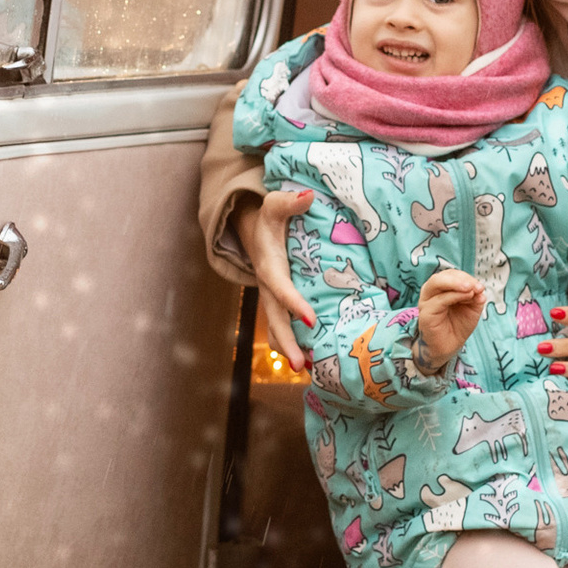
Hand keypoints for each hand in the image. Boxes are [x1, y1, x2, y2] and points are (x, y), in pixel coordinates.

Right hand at [234, 187, 316, 368]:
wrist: (253, 230)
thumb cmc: (269, 218)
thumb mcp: (275, 205)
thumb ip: (290, 202)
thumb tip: (309, 195)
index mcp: (269, 266)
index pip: (280, 288)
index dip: (294, 304)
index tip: (310, 320)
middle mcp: (268, 287)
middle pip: (276, 320)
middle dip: (287, 343)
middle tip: (301, 365)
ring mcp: (272, 299)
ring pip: (278, 329)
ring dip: (291, 350)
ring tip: (309, 371)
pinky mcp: (279, 304)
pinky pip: (286, 328)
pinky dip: (296, 344)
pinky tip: (314, 362)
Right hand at [414, 267, 486, 372]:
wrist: (448, 348)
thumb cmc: (457, 327)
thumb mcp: (472, 309)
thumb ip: (476, 297)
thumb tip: (480, 289)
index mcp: (442, 288)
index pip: (452, 275)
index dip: (466, 277)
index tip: (480, 286)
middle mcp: (431, 292)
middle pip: (442, 275)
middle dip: (461, 278)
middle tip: (476, 286)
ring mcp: (427, 302)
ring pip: (436, 282)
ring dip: (456, 283)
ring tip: (470, 288)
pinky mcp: (426, 313)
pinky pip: (438, 300)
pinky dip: (454, 295)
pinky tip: (466, 297)